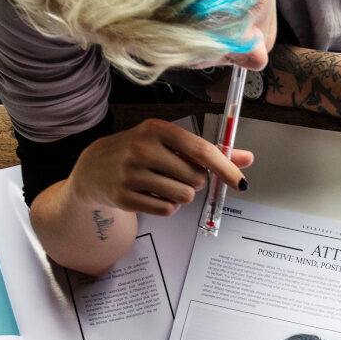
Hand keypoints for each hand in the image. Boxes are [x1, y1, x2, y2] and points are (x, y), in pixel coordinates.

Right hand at [67, 119, 250, 215]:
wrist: (94, 168)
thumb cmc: (139, 152)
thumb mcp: (170, 143)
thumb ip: (209, 151)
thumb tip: (247, 159)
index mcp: (157, 129)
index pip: (201, 150)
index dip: (226, 168)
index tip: (241, 182)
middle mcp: (142, 148)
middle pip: (196, 178)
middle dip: (196, 181)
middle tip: (178, 175)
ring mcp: (131, 173)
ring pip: (183, 196)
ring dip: (182, 195)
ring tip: (165, 184)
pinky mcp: (124, 197)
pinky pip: (166, 210)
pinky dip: (167, 206)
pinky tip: (152, 194)